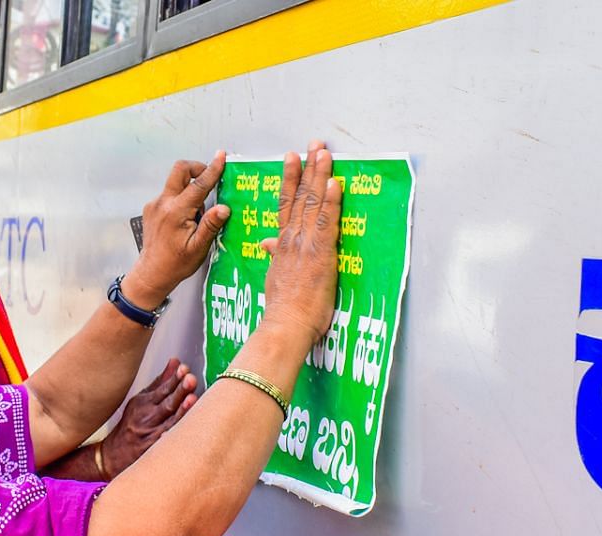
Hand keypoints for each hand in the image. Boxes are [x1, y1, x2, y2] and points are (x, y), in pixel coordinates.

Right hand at [100, 358, 197, 475]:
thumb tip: (176, 361)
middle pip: (167, 403)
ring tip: (192, 399)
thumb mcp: (141, 400)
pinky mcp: (152, 452)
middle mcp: (147, 418)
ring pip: (169, 422)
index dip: (174, 379)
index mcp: (145, 403)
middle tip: (191, 379)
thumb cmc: (132, 425)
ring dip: (181, 411)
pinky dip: (168, 438)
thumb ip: (160, 382)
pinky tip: (177, 432)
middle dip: (179, 391)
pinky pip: (162, 445)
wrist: (112, 455)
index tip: (184, 369)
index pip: (163, 389)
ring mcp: (150, 435)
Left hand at [125, 151, 232, 306]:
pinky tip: (187, 218)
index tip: (221, 157)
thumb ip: (211, 225)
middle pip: (180, 170)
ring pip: (175, 182)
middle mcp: (162, 204)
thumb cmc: (175, 264)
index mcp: (176, 212)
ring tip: (198, 213)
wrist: (152, 273)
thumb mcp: (198, 248)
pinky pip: (170, 194)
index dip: (212, 169)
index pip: (198, 185)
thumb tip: (223, 208)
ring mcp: (155, 205)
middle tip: (209, 179)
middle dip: (196, 168)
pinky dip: (182, 198)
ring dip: (190, 187)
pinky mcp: (152, 208)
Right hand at [257, 142, 342, 340]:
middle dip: (308, 168)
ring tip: (324, 153)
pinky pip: (327, 222)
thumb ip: (274, 255)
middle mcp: (292, 239)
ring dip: (320, 176)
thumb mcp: (275, 276)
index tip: (292, 159)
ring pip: (312, 203)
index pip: (285, 204)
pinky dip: (331, 202)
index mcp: (282, 244)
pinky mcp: (321, 253)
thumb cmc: (284, 308)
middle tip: (314, 145)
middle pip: (300, 197)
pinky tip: (335, 183)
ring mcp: (306, 244)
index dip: (289, 180)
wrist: (286, 324)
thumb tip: (266, 244)